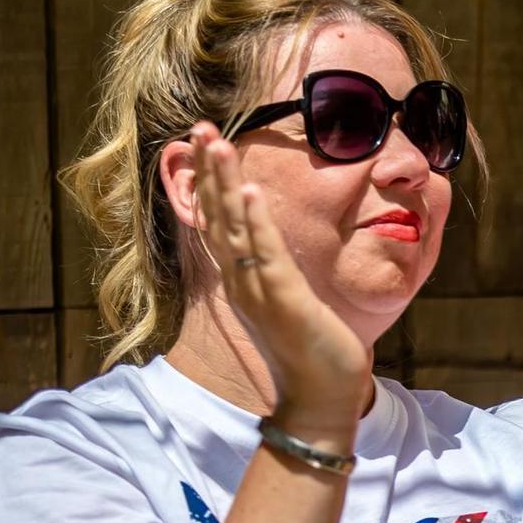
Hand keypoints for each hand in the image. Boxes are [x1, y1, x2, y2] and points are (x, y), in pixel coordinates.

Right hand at [190, 127, 369, 445]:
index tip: (201, 143)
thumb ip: (273, 268)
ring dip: (225, 183)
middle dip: (210, 169)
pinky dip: (256, 224)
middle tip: (200, 126)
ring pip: (235, 229)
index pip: (217, 221)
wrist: (321, 397)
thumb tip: (269, 240)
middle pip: (218, 215)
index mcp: (243, 279)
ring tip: (218, 143)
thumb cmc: (309, 348)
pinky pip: (266, 256)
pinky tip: (249, 193)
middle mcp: (242, 282)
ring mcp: (259, 292)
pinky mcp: (284, 302)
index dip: (208, 181)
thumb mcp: (285, 298)